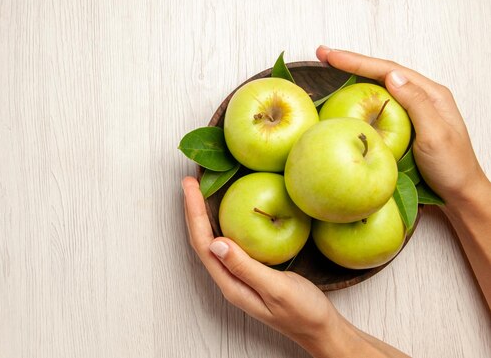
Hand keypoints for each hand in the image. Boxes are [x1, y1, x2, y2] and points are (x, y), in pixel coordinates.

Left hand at [182, 176, 351, 355]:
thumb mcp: (277, 289)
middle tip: (190, 179)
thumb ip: (246, 268)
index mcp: (230, 284)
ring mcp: (238, 274)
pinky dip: (221, 221)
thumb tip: (216, 242)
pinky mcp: (249, 269)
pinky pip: (229, 240)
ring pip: (212, 239)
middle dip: (193, 209)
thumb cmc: (303, 312)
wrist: (321, 330)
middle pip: (202, 239)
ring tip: (199, 189)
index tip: (190, 185)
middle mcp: (229, 278)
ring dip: (203, 214)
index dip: (194, 212)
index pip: (203, 243)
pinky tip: (226, 209)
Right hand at [316, 46, 489, 206]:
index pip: (388, 70)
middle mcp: (421, 96)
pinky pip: (379, 102)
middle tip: (324, 54)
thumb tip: (392, 75)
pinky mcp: (403, 123)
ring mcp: (412, 109)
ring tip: (331, 65)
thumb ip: (416, 104)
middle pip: (381, 72)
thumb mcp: (435, 135)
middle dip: (351, 61)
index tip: (332, 57)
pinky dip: (360, 93)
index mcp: (431, 94)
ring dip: (354, 74)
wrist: (460, 192)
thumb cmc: (452, 167)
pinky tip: (347, 93)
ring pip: (379, 84)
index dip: (357, 61)